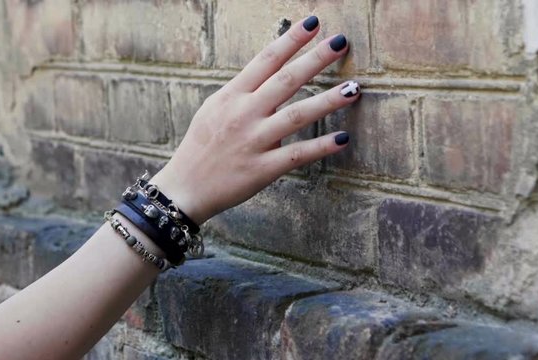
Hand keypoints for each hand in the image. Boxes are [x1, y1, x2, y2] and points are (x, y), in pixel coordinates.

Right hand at [151, 16, 360, 223]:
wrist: (185, 187)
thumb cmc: (201, 146)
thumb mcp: (214, 109)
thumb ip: (242, 91)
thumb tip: (270, 71)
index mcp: (231, 96)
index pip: (265, 60)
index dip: (290, 40)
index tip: (312, 23)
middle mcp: (243, 114)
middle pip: (286, 80)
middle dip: (315, 59)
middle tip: (340, 42)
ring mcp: (253, 141)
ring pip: (296, 116)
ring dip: (327, 101)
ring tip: (353, 89)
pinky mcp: (262, 169)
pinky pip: (296, 155)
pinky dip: (320, 147)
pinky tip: (342, 139)